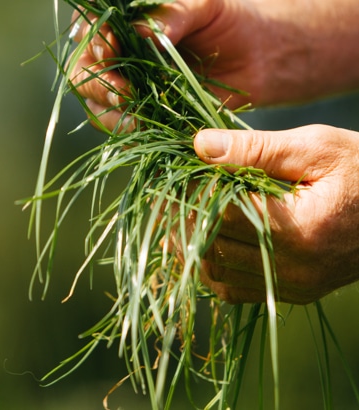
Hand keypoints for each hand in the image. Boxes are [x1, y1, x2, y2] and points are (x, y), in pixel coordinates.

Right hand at [70, 0, 358, 130]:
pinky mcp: (149, 116)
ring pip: (100, 107)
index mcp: (127, 25)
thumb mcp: (204, 6)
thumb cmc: (230, 23)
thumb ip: (172, 14)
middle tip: (123, 93)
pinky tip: (144, 127)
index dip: (93, 44)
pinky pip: (127, 128)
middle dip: (99, 85)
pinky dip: (130, 130)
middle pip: (86, 76)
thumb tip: (143, 33)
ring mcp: (133, 90)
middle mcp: (122, 59)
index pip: (91, 34)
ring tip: (135, 112)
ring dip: (111, 113)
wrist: (256, 59)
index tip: (108, 51)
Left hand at [187, 124, 358, 303]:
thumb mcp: (314, 149)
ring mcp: (292, 286)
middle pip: (213, 248)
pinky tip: (203, 245)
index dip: (191, 195)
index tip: (177, 176)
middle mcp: (293, 268)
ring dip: (193, 247)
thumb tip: (200, 146)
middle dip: (185, 221)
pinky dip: (212, 267)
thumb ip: (255, 149)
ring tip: (179, 219)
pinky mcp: (292, 292)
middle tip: (171, 196)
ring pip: (217, 274)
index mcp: (298, 229)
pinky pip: (235, 290)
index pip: (220, 216)